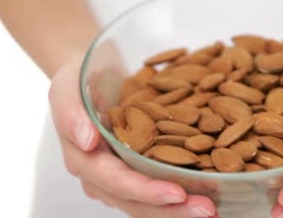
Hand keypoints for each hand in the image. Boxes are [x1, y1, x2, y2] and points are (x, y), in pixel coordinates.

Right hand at [49, 57, 216, 217]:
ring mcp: (122, 177)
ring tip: (215, 210)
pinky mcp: (140, 170)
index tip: (177, 193)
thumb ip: (71, 114)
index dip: (146, 190)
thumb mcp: (67, 87)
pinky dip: (185, 193)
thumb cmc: (79, 80)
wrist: (92, 77)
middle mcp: (103, 177)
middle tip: (208, 211)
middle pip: (138, 202)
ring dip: (182, 210)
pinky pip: (161, 187)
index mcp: (84, 160)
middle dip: (172, 211)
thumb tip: (87, 141)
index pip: (116, 182)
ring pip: (151, 203)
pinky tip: (212, 195)